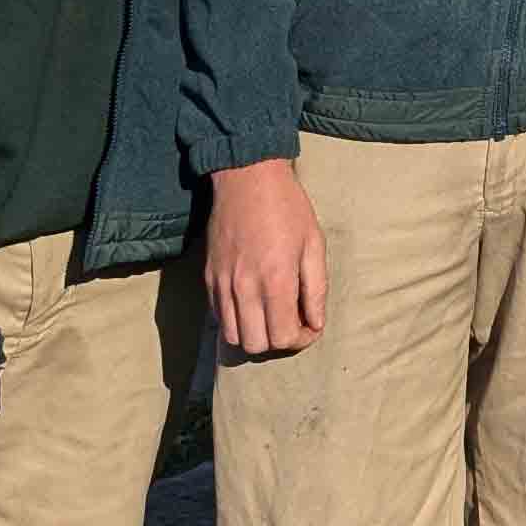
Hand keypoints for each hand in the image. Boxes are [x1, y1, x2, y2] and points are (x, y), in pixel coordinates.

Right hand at [208, 159, 329, 354]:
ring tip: (271, 316)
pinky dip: (236, 321)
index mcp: (275, 279)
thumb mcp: (314, 243)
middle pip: (255, 346)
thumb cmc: (288, 208)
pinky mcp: (208, 279)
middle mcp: (244, 289)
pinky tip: (252, 304)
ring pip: (232, 338)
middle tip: (291, 322)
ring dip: (254, 335)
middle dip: (277, 342)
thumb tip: (316, 323)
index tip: (310, 327)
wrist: (247, 179)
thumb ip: (316, 288)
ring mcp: (222, 285)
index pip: (283, 337)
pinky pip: (218, 318)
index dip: (301, 340)